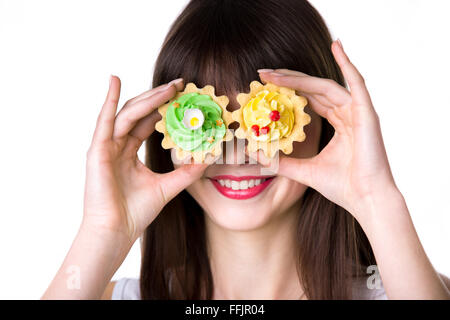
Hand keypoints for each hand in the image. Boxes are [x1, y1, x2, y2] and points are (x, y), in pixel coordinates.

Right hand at [83, 76, 206, 241]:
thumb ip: (186, 172)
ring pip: (128, 113)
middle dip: (160, 97)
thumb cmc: (135, 212)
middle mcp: (117, 145)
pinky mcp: (97, 150)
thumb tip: (208, 160)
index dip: (164, 108)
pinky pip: (105, 120)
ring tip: (170, 86)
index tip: (184, 96)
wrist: (117, 231)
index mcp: (129, 152)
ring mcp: (106, 146)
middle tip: (181, 84)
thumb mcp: (167, 186)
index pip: (148, 123)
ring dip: (149, 98)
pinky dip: (109, 100)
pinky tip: (115, 81)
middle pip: (139, 113)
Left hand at [258, 40, 398, 221]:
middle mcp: (348, 114)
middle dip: (288, 80)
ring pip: (325, 86)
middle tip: (263, 74)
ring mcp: (358, 112)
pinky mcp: (367, 113)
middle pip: (314, 89)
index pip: (310, 100)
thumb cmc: (342, 187)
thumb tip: (256, 155)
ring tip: (274, 73)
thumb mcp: (303, 170)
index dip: (289, 91)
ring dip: (299, 77)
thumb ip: (282, 162)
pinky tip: (337, 45)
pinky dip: (348, 63)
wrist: (365, 200)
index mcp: (338, 124)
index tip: (265, 87)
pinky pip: (356, 83)